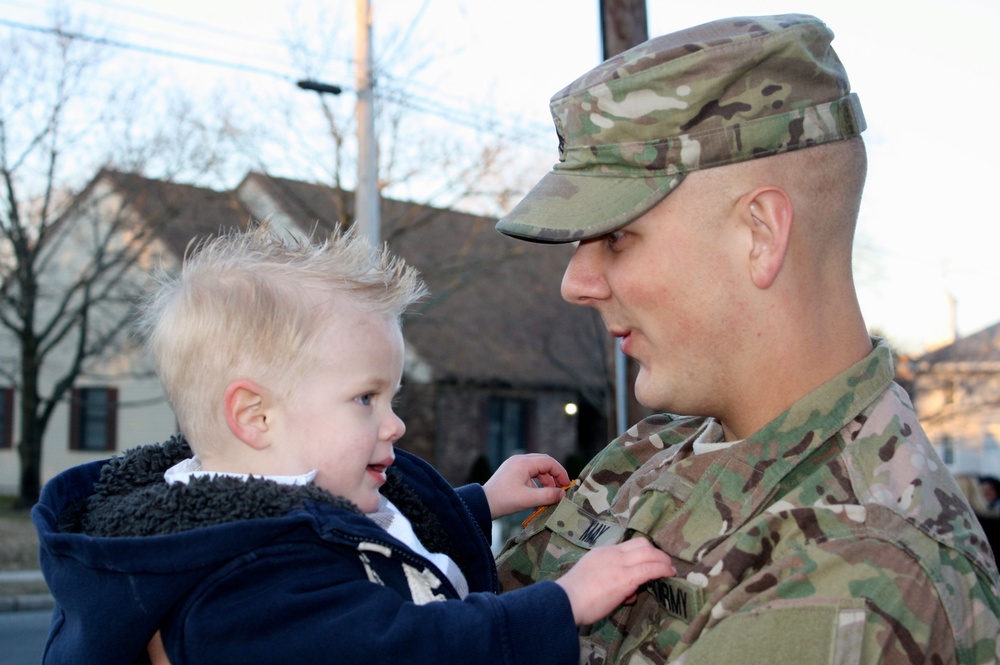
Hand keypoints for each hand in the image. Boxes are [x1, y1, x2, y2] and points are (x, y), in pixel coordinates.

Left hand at [483, 453, 570, 518]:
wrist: (482, 504)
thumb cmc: (504, 501)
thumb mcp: (528, 499)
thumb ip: (548, 496)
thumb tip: (562, 494)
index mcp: (523, 463)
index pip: (549, 462)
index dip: (560, 473)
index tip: (567, 485)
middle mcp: (519, 460)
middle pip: (544, 463)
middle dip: (554, 476)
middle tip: (561, 489)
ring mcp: (514, 465)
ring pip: (537, 469)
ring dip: (546, 480)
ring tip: (551, 495)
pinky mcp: (512, 472)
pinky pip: (530, 474)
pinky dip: (537, 483)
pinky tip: (539, 495)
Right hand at [556, 538, 675, 624]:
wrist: (566, 600)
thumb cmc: (575, 596)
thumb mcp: (592, 579)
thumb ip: (611, 582)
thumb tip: (629, 593)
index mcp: (603, 552)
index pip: (629, 545)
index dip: (644, 551)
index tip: (650, 560)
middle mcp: (613, 554)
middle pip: (642, 544)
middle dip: (656, 553)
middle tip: (664, 563)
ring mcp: (620, 564)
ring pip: (650, 554)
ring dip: (663, 560)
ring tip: (670, 568)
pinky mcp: (626, 578)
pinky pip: (650, 569)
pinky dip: (663, 569)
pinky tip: (670, 573)